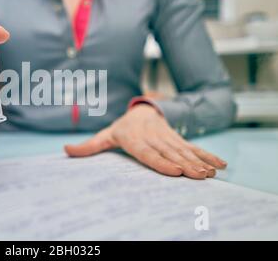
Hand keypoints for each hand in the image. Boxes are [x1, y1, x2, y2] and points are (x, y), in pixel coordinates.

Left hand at [65, 105, 226, 178]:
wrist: (143, 109)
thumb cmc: (122, 128)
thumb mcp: (105, 135)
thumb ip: (88, 146)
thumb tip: (65, 150)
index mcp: (134, 139)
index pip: (148, 152)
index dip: (160, 162)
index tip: (175, 171)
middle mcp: (153, 138)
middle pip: (170, 153)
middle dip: (186, 165)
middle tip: (199, 176)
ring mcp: (168, 138)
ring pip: (184, 150)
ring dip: (199, 162)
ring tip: (210, 173)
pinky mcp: (178, 139)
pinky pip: (193, 147)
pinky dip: (207, 155)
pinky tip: (219, 165)